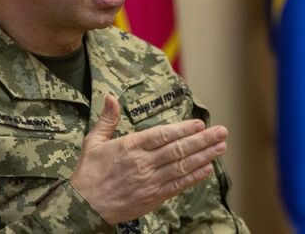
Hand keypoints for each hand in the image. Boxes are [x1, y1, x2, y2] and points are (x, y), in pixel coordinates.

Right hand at [69, 95, 227, 223]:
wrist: (83, 207)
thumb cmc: (88, 174)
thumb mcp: (92, 142)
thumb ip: (106, 119)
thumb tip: (110, 97)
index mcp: (129, 147)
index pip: (162, 135)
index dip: (183, 129)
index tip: (199, 123)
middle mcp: (143, 164)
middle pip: (178, 149)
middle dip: (202, 140)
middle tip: (221, 132)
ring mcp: (149, 182)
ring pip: (182, 167)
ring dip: (204, 156)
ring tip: (220, 147)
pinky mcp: (153, 198)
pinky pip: (177, 186)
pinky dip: (194, 178)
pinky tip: (207, 169)